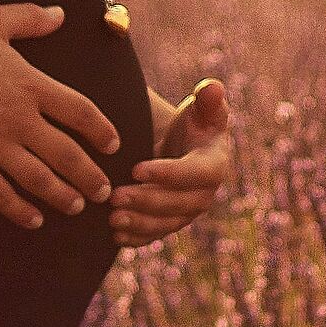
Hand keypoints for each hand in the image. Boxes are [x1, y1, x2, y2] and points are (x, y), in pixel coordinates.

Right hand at [0, 3, 122, 230]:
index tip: (113, 144)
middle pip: (68, 155)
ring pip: (40, 180)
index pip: (80, 112)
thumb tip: (60, 13)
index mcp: (31, 86)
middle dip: (90, 175)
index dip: (102, 130)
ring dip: (63, 196)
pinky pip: (1, 194)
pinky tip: (34, 220)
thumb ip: (30, 18)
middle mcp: (20, 120)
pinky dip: (20, 211)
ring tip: (77, 207)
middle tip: (105, 191)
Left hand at [108, 78, 233, 249]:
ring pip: (165, 224)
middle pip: (179, 204)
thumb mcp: (197, 107)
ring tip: (111, 217)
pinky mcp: (170, 224)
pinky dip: (136, 239)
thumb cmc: (190, 122)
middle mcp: (205, 194)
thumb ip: (207, 98)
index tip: (136, 168)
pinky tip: (114, 236)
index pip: (196, 174)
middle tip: (114, 196)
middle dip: (146, 202)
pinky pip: (155, 237)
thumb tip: (212, 87)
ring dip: (138, 224)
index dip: (168, 174)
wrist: (177, 147)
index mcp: (214, 164)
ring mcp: (187, 213)